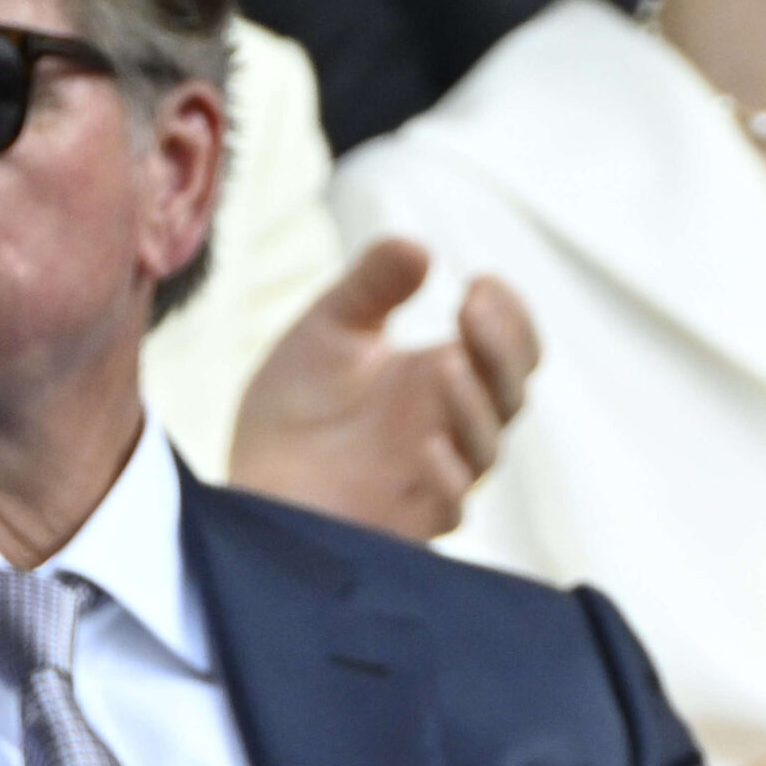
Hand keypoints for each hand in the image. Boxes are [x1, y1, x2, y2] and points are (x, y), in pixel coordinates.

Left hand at [226, 237, 540, 541]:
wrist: (253, 483)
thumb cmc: (298, 411)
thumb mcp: (329, 329)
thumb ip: (372, 286)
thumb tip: (417, 245)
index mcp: (448, 376)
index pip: (510, 349)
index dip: (509, 316)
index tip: (479, 281)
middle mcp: (454, 426)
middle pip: (512, 391)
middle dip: (500, 348)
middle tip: (473, 306)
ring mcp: (436, 475)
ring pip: (486, 447)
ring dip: (472, 405)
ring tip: (444, 363)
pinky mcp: (408, 521)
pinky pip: (448, 507)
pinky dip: (445, 478)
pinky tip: (426, 446)